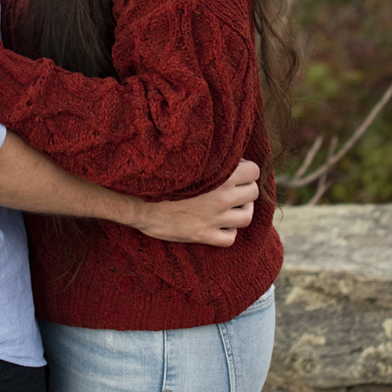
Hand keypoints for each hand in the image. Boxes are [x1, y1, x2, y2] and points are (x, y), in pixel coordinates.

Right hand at [127, 159, 259, 247]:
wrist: (137, 201)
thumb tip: (221, 153)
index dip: (246, 169)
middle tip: (232, 188)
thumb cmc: (159, 177)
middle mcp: (221, 197)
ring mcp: (214, 219)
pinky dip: (227, 232)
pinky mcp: (203, 235)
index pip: (254, 171)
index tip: (233, 170)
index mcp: (219, 175)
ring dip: (241, 211)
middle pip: (253, 193)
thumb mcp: (184, 160)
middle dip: (245, 190)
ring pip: (247, 217)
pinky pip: (230, 238)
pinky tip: (217, 224)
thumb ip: (207, 159)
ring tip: (229, 207)